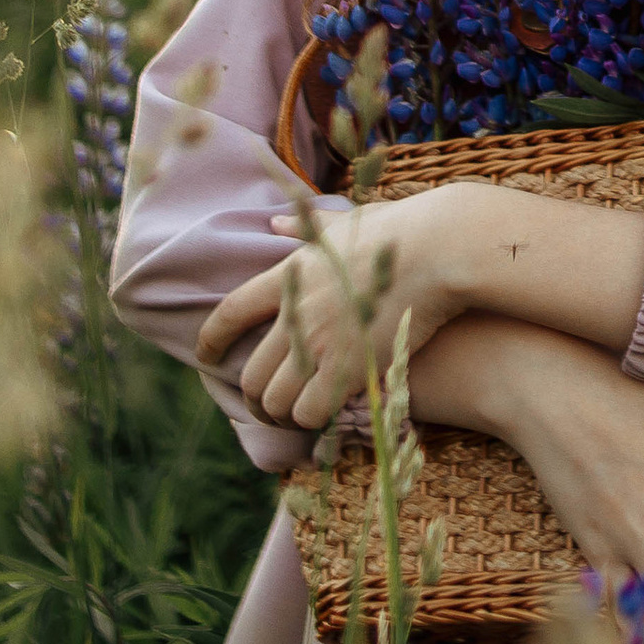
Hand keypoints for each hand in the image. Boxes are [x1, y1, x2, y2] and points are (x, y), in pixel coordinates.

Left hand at [199, 202, 452, 428]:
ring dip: (283, 415)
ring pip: (276, 400)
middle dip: (254, 398)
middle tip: (268, 408)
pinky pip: (310, 412)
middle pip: (251, 373)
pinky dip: (313, 421)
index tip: (207, 357)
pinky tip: (327, 417)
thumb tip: (273, 222)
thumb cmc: (401, 230)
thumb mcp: (345, 222)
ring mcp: (319, 343)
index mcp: (290, 275)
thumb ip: (306, 228)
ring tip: (297, 418)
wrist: (437, 249)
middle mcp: (296, 313)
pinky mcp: (347, 367)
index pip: (231, 313)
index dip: (212, 339)